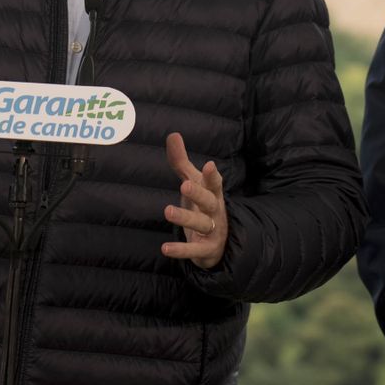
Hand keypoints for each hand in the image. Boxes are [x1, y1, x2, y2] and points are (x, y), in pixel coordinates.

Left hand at [160, 132, 227, 268]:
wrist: (220, 241)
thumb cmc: (203, 205)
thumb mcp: (194, 183)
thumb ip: (182, 162)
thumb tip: (173, 134)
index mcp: (213, 193)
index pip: (215, 183)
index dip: (212, 175)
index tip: (210, 165)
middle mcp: (215, 211)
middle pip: (209, 201)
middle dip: (198, 193)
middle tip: (184, 185)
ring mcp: (213, 231)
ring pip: (201, 223)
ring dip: (185, 218)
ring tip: (167, 211)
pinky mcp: (207, 250)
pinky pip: (194, 250)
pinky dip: (181, 250)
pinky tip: (165, 249)